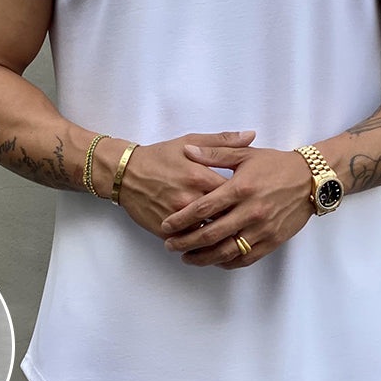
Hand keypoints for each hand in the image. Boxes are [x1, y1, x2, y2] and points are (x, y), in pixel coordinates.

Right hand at [117, 131, 255, 237]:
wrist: (125, 173)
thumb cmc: (160, 156)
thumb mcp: (190, 141)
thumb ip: (223, 141)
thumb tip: (251, 136)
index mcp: (200, 176)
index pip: (234, 193)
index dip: (247, 199)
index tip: (255, 200)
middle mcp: (190, 198)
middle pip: (224, 217)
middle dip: (238, 220)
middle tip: (248, 221)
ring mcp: (177, 217)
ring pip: (209, 234)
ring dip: (222, 236)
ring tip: (234, 235)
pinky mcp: (165, 230)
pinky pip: (190, 242)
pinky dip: (202, 245)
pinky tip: (212, 244)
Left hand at [161, 145, 313, 267]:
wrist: (310, 179)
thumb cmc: (275, 164)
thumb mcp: (245, 154)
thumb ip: (214, 153)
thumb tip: (188, 151)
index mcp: (240, 188)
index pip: (204, 208)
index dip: (182, 219)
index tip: (166, 225)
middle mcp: (250, 211)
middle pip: (211, 234)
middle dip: (186, 242)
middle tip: (170, 245)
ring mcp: (262, 229)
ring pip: (227, 251)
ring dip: (203, 257)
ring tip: (187, 258)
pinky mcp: (272, 241)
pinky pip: (246, 258)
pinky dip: (227, 262)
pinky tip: (215, 260)